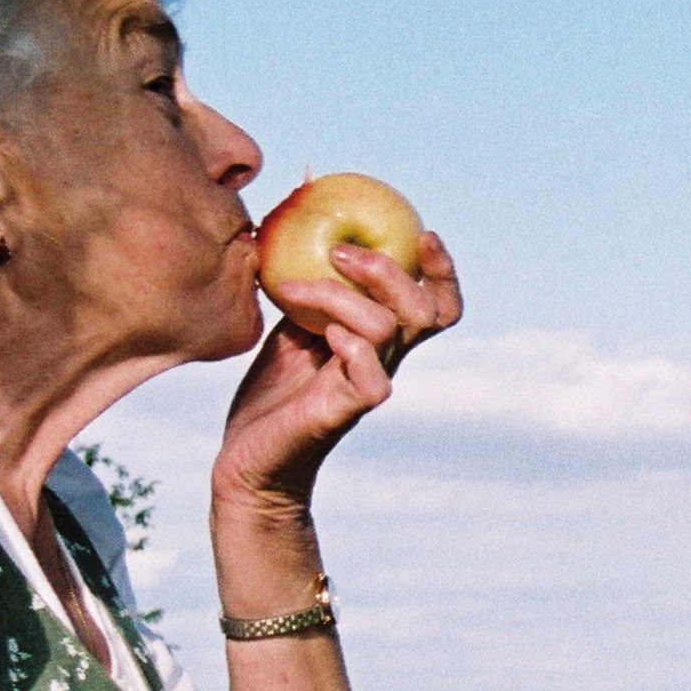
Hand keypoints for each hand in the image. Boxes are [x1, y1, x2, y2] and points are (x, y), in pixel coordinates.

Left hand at [211, 232, 461, 520]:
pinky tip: (317, 337)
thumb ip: (313, 290)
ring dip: (341, 296)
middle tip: (338, 251)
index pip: (436, 305)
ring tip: (293, 289)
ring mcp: (367, 386)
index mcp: (381, 340)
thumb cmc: (272, 392)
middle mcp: (384, 361)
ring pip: (388, 328)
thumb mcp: (293, 326)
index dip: (442, 271)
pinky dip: (349, 345)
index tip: (423, 233)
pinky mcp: (344, 411)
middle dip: (388, 270)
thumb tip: (301, 231)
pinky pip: (369, 375)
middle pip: (425, 311)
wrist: (248, 459)